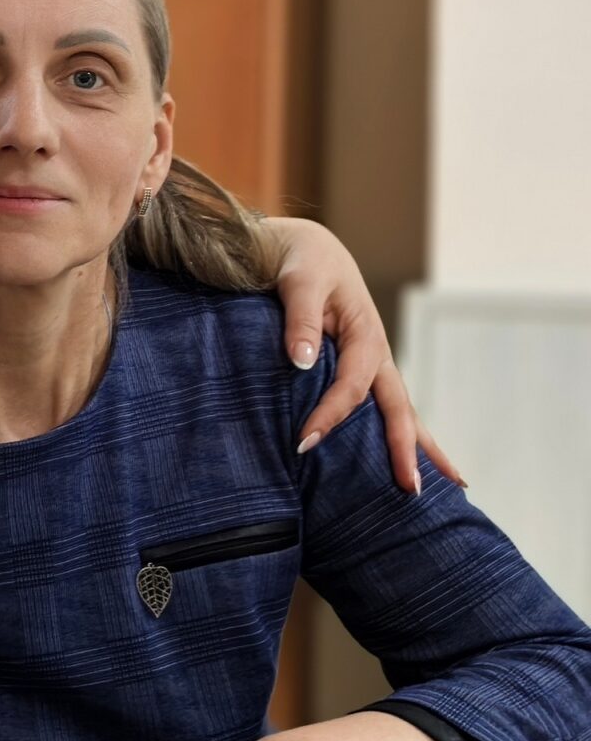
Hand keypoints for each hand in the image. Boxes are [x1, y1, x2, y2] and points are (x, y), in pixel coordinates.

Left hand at [264, 217, 464, 493]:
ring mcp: (374, 364)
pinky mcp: (361, 369)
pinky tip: (410, 458)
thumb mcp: (299, 282)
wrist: (305, 250)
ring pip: (401, 411)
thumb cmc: (301, 262)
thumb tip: (301, 361)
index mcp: (365, 334)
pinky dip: (400, 432)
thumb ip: (300, 319)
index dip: (331, 414)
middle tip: (413, 491)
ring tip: (443, 488)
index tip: (303, 442)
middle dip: (406, 449)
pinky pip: (382, 406)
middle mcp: (376, 354)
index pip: (352, 385)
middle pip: (399, 408)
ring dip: (418, 447)